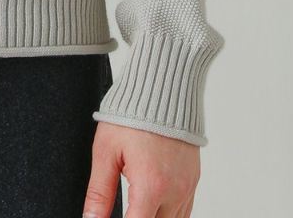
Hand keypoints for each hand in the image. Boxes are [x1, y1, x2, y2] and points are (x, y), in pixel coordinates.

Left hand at [83, 121, 200, 217]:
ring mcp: (187, 187)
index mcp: (151, 186)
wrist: (163, 88)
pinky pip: (184, 212)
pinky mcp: (193, 180)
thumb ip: (99, 192)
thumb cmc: (132, 114)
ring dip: (153, 217)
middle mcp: (174, 191)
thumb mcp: (106, 151)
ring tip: (135, 205)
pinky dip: (168, 214)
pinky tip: (152, 206)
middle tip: (125, 208)